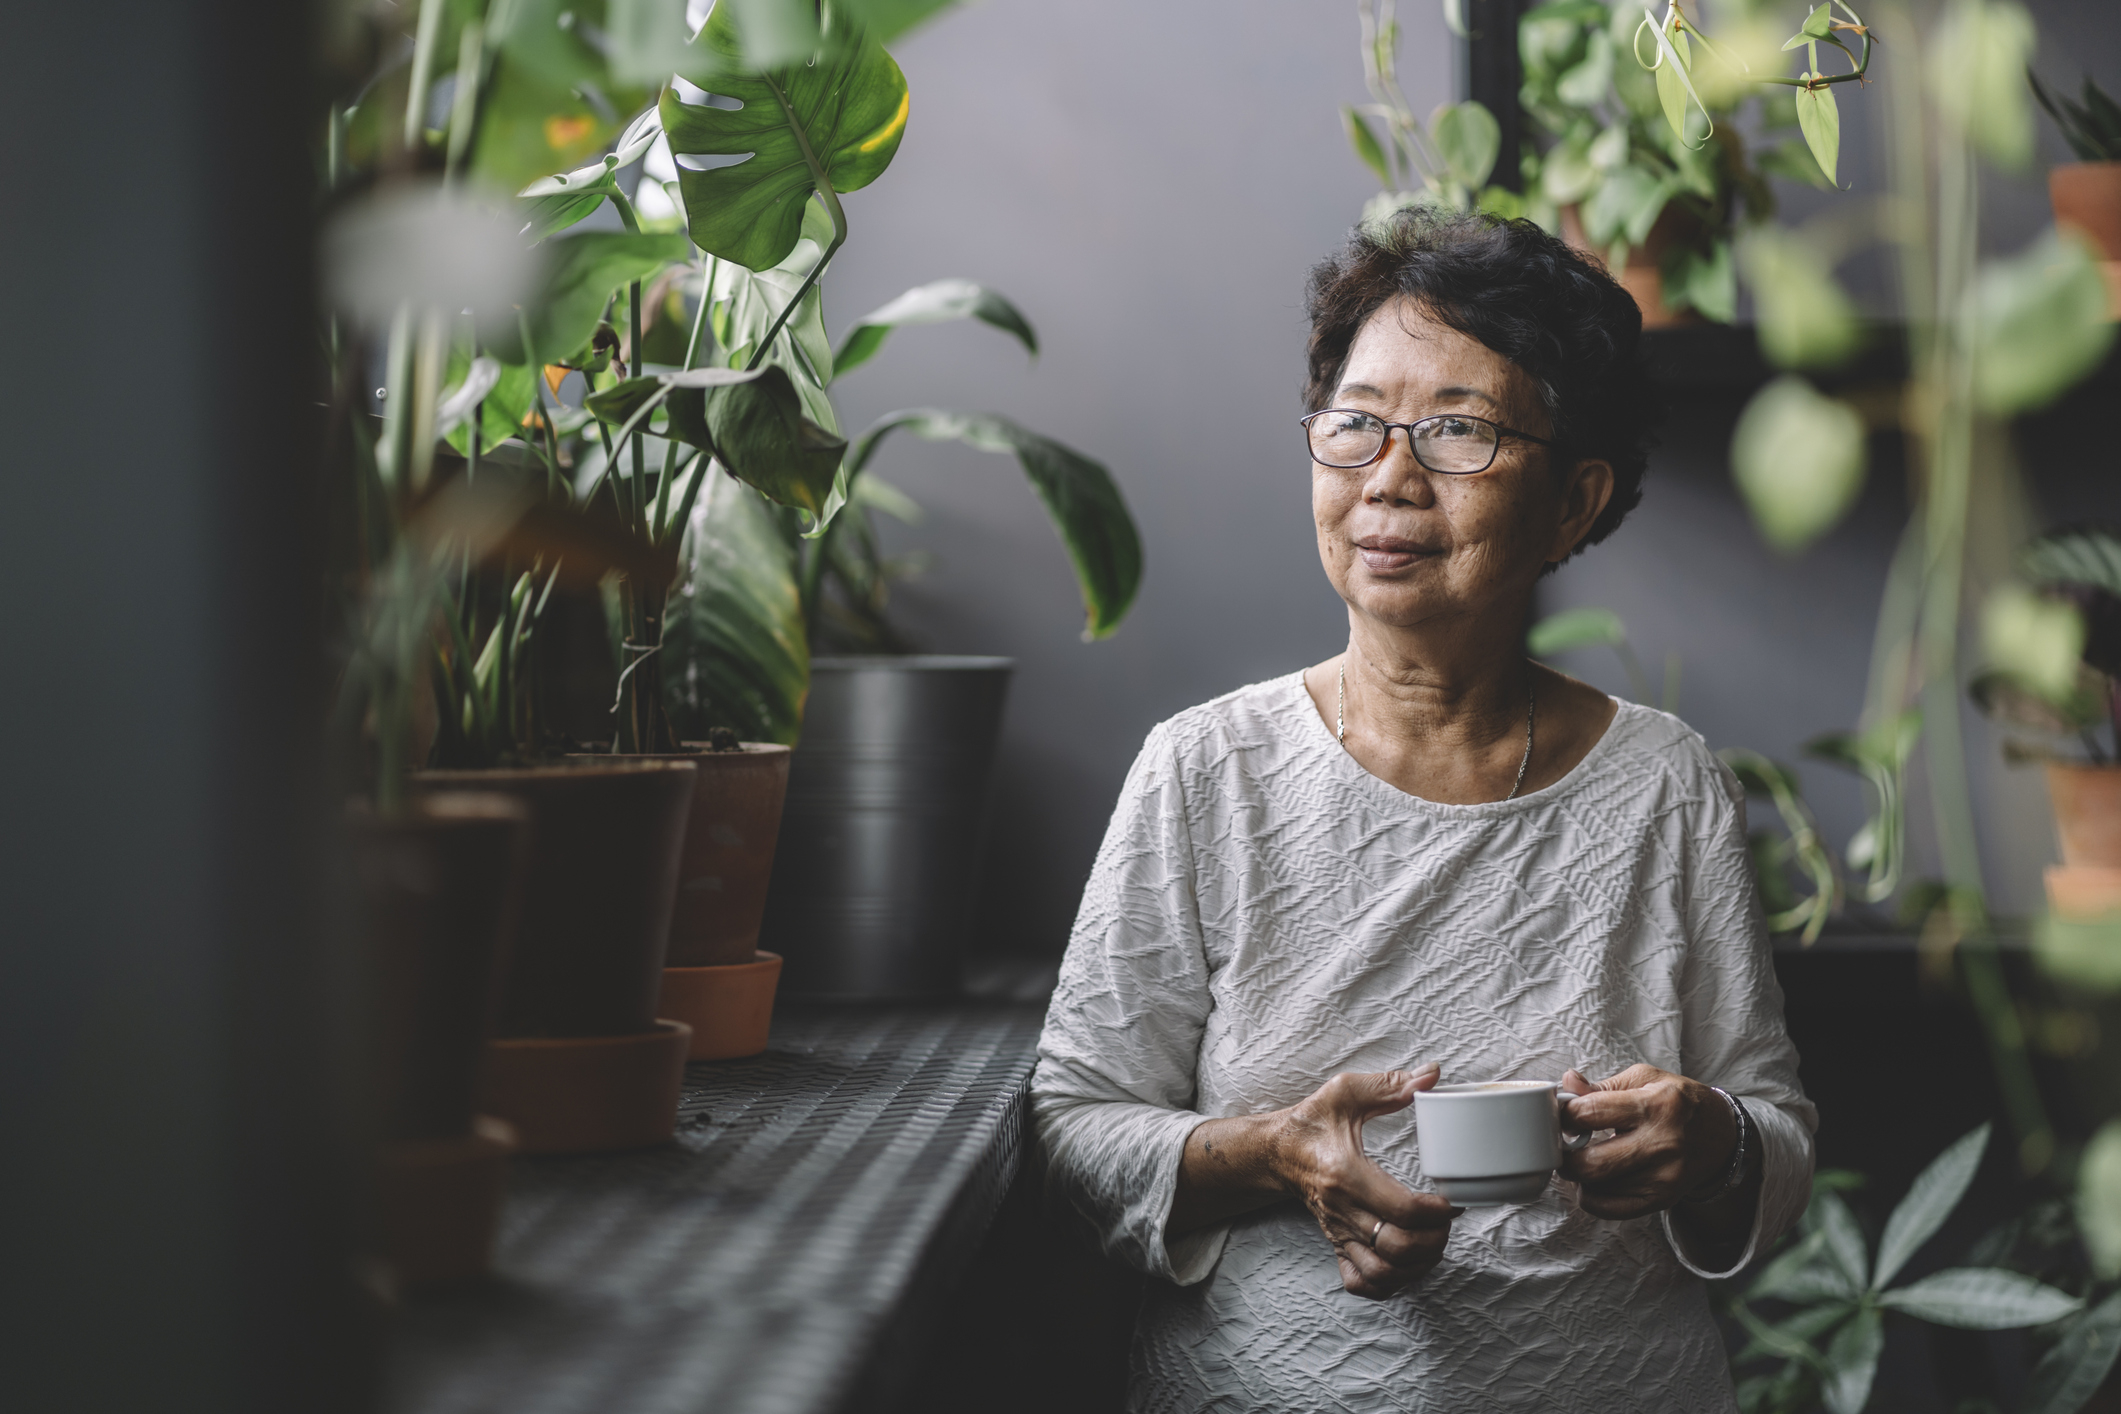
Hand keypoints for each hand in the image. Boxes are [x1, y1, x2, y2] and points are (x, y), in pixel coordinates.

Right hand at [1269, 1063, 1460, 1298]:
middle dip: (1434, 1239)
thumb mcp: (1345, 1092)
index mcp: (1346, 1174)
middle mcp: (1341, 1210)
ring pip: (1382, 1274)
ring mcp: (1338, 1233)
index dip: (1438, 1211)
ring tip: (1430, 1241)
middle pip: (1397, 1249)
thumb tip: (1431, 1076)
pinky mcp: (1336, 1245)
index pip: (1402, 1209)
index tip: (1452, 1199)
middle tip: (1446, 1220)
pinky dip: (1389, 1283)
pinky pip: (1361, 1283)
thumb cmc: (1311, 1122)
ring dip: (1416, 1265)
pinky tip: (1404, 1263)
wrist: (1275, 1151)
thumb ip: (1389, 1084)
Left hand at [1557, 1064, 1737, 1219]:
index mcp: (1656, 1105)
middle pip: (1592, 1163)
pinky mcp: (1662, 1200)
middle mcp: (1663, 1144)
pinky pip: (1612, 1209)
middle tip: (1561, 1144)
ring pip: (1599, 1188)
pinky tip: (1593, 1181)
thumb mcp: (1645, 1079)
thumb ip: (1602, 1085)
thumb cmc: (1677, 1102)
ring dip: (1577, 1176)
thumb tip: (1567, 1083)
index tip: (1560, 1114)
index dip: (1565, 1114)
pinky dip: (1592, 1197)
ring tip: (1579, 1158)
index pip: (1591, 1113)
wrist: (1720, 1135)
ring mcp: (1664, 1177)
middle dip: (1564, 1155)